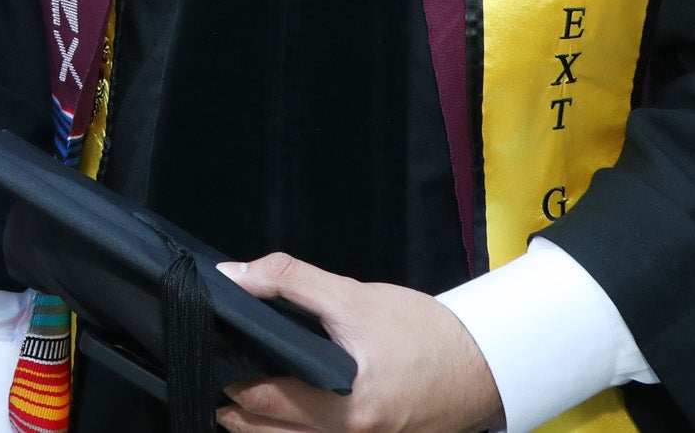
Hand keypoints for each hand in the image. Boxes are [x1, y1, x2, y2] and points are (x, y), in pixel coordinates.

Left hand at [214, 255, 501, 432]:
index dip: (230, 380)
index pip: (265, 402)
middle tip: (215, 380)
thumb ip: (291, 281)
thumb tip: (235, 277)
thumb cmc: (425, 333)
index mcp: (348, 410)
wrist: (483, 363)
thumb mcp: (354, 297)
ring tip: (237, 399)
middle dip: (236, 409)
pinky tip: (280, 412)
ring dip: (260, 425)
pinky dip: (292, 429)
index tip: (210, 360)